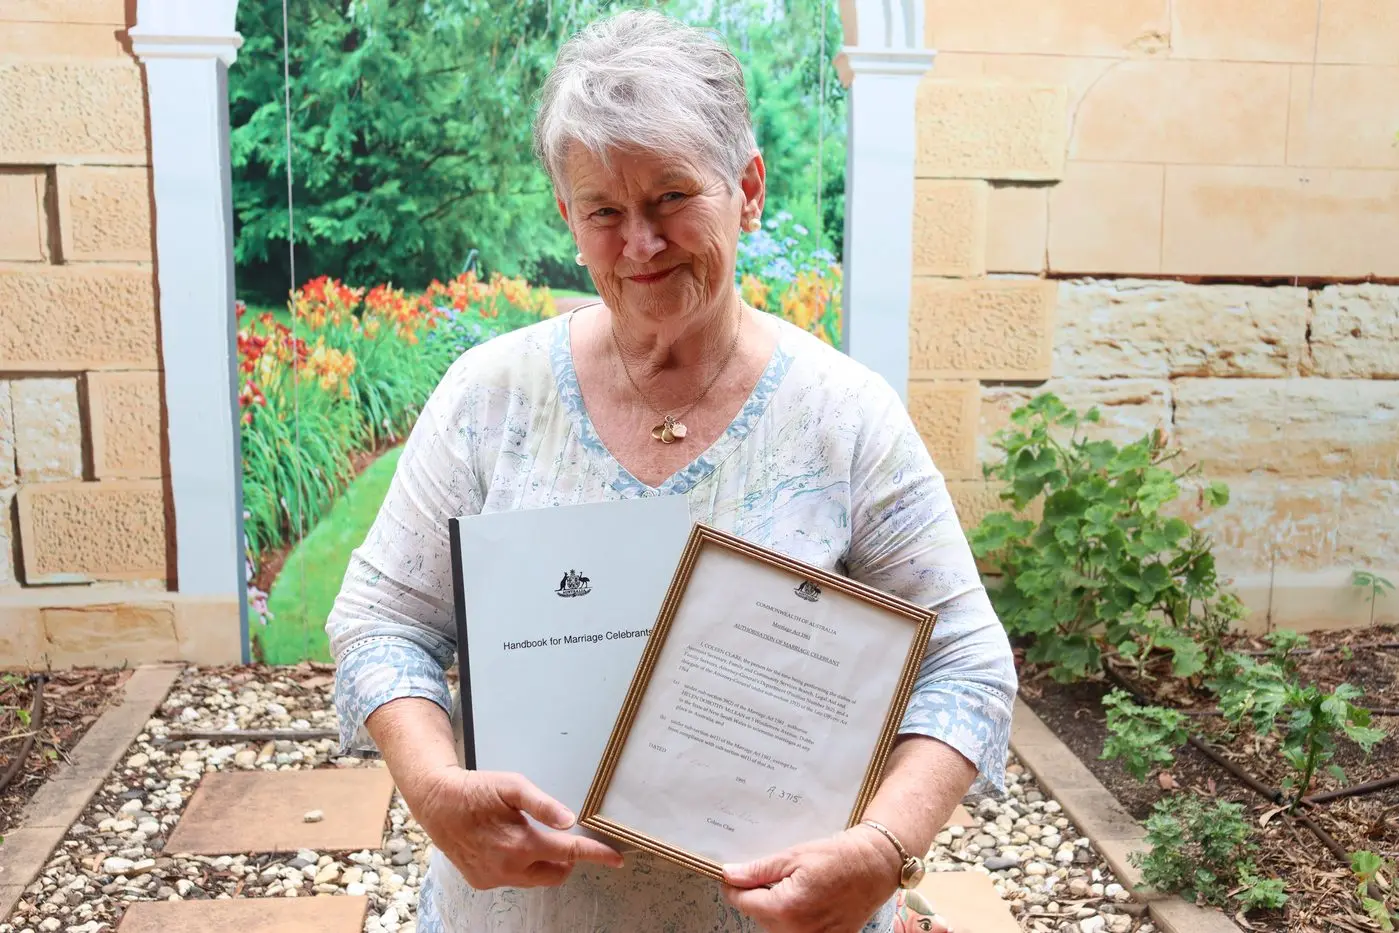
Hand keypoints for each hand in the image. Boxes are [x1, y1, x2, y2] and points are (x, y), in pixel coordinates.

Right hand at [402, 765, 624, 889]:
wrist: (436, 804)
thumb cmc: (475, 790)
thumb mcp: (512, 786)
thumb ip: (543, 804)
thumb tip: (569, 819)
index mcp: (520, 844)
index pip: (569, 853)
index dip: (595, 855)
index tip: (616, 859)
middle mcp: (508, 868)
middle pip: (556, 873)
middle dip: (567, 858)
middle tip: (562, 836)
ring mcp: (494, 879)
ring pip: (534, 878)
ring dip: (542, 861)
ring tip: (529, 834)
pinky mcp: (482, 882)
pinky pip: (514, 879)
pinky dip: (520, 864)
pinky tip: (506, 843)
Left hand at [721, 825, 902, 932]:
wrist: (875, 866)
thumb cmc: (837, 857)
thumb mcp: (793, 856)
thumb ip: (758, 870)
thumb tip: (729, 874)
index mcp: (785, 908)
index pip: (742, 903)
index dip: (735, 886)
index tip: (735, 875)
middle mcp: (797, 931)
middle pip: (758, 917)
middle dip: (758, 896)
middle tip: (775, 875)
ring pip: (776, 928)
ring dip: (776, 909)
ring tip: (795, 886)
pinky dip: (794, 919)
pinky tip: (807, 901)